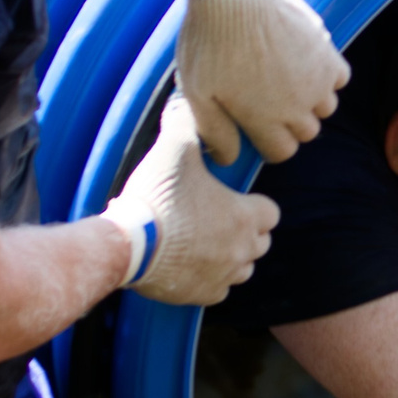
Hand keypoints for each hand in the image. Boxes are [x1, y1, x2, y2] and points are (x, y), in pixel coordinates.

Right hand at [113, 96, 280, 305]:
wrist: (126, 245)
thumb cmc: (156, 197)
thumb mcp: (174, 148)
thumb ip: (187, 123)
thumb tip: (188, 101)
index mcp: (245, 217)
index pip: (270, 213)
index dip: (255, 205)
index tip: (235, 199)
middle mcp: (242, 250)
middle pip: (260, 242)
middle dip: (245, 231)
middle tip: (216, 218)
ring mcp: (223, 276)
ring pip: (242, 269)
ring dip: (230, 256)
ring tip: (204, 242)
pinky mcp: (202, 296)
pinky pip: (219, 289)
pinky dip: (210, 279)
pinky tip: (190, 263)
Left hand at [176, 0, 349, 163]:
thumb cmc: (209, 41)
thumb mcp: (197, 93)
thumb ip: (214, 131)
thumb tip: (228, 160)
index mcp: (263, 119)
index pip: (282, 152)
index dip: (268, 143)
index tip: (257, 126)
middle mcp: (296, 106)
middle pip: (306, 133)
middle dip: (289, 124)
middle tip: (269, 100)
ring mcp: (316, 79)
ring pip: (326, 108)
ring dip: (311, 102)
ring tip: (288, 82)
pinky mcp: (327, 52)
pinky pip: (341, 79)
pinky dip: (328, 77)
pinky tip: (307, 65)